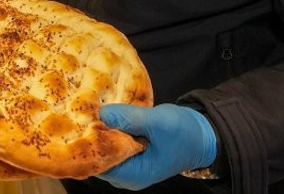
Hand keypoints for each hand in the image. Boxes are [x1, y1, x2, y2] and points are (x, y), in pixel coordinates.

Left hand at [95, 104, 217, 190]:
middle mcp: (126, 175)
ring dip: (100, 129)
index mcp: (133, 175)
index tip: (83, 118)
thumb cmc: (184, 133)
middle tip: (86, 109)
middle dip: (92, 134)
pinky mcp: (128, 155)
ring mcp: (126, 166)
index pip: (98, 161)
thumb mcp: (159, 122)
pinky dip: (109, 129)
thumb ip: (131, 119)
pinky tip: (107, 114)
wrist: (200, 137)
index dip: (89, 140)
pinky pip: (111, 143)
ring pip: (102, 148)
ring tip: (94, 109)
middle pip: (97, 156)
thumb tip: (102, 114)